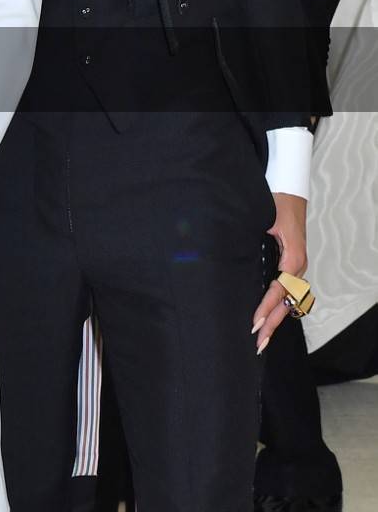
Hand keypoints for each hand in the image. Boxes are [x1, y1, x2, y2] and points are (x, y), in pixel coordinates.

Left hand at [252, 191, 307, 353]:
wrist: (289, 190)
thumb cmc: (276, 203)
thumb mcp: (266, 220)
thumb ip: (255, 238)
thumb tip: (236, 255)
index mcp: (292, 259)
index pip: (279, 290)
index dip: (267, 307)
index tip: (255, 322)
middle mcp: (297, 266)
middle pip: (286, 302)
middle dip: (272, 323)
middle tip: (259, 342)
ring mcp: (295, 267)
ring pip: (288, 300)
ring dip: (275, 319)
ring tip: (262, 338)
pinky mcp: (290, 265)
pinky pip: (286, 292)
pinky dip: (277, 307)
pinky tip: (268, 318)